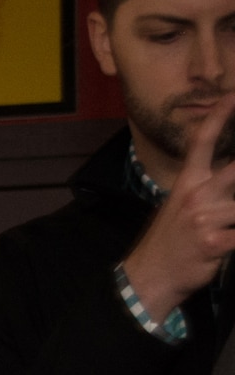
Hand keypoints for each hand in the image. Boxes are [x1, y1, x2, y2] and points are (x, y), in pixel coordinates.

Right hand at [120, 90, 234, 321]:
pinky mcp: (214, 242)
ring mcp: (204, 218)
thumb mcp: (179, 208)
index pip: (202, 142)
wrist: (148, 278)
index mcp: (187, 184)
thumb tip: (228, 178)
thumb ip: (207, 190)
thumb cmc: (169, 244)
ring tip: (232, 223)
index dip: (220, 116)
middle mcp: (196, 196)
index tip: (233, 96)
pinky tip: (232, 240)